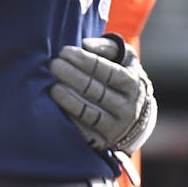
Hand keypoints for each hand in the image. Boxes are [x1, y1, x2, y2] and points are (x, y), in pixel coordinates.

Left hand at [49, 33, 156, 153]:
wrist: (134, 115)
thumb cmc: (120, 76)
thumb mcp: (123, 58)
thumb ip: (106, 47)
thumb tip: (85, 44)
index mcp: (132, 84)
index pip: (108, 71)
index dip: (85, 61)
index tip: (64, 51)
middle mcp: (127, 108)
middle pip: (96, 91)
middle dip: (72, 76)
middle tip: (54, 65)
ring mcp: (116, 127)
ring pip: (89, 112)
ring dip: (68, 99)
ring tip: (53, 87)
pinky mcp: (103, 142)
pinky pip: (84, 131)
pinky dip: (70, 119)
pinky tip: (56, 108)